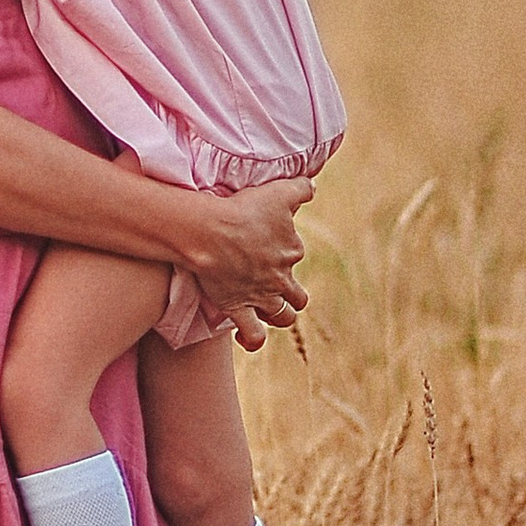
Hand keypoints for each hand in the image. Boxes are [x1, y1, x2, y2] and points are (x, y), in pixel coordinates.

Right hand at [172, 176, 311, 333]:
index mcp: (291, 251)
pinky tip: (247, 339)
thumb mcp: (279, 191)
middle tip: (272, 282)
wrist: (211, 231)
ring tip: (269, 310)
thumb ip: (301, 188)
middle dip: (290, 292)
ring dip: (279, 314)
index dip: (282, 248)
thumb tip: (313, 186)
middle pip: (297, 294)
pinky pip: (253, 335)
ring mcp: (261, 297)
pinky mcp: (238, 308)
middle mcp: (281, 279)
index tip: (264, 239)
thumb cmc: (243, 209)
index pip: (295, 253)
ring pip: (283, 316)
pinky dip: (252, 340)